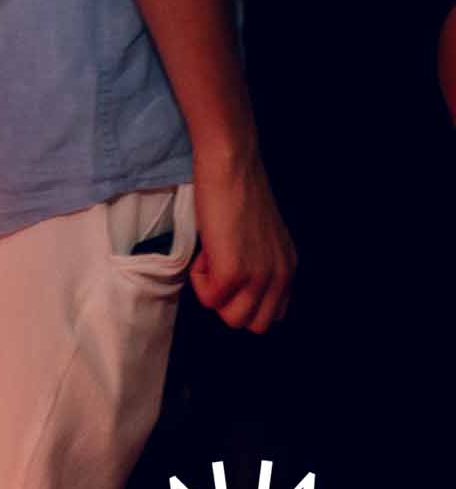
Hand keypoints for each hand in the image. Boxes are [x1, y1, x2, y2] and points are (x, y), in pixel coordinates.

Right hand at [189, 142, 294, 333]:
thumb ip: (261, 264)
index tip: (232, 271)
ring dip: (215, 294)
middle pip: (254, 324)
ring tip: (212, 258)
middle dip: (231, 303)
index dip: (246, 299)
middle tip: (219, 268)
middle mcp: (280, 277)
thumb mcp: (263, 236)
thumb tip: (238, 285)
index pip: (272, 314)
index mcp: (288, 269)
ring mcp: (258, 277)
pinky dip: (200, 280)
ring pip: (232, 319)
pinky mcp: (233, 272)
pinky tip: (204, 252)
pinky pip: (209, 298)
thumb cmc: (238, 188)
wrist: (230, 163)